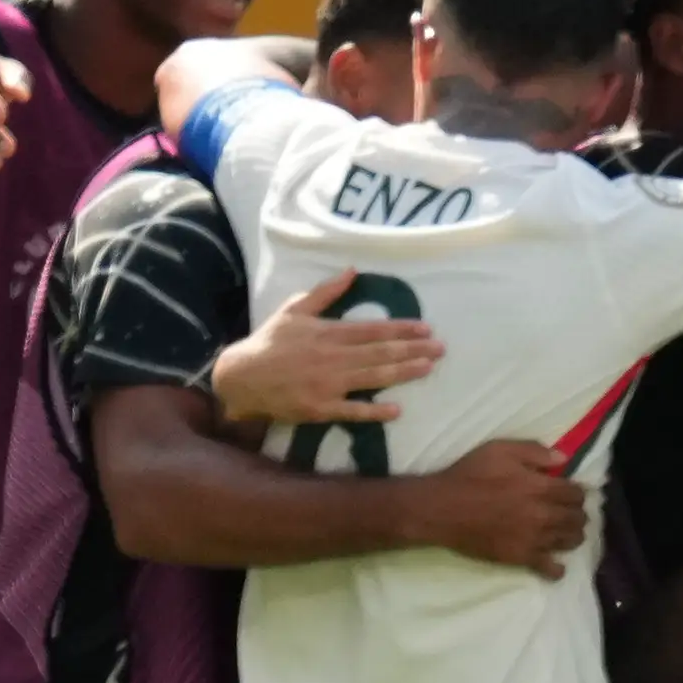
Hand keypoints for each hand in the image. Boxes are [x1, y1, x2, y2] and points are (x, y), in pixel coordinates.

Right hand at [212, 269, 439, 424]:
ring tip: (428, 369)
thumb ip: (325, 293)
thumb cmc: (270, 342)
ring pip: (372, 378)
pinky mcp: (320, 409)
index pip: (372, 330)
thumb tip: (352, 271)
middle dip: (413, 350)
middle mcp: (332, 358)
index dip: (401, 329)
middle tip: (441, 349)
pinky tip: (396, 410)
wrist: (242, 377)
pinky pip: (351, 411)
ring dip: (403, 374)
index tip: (425, 328)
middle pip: (379, 353)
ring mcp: (327, 385)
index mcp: (327, 332)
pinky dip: (373, 411)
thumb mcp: (295, 310)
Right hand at [404, 438, 588, 577]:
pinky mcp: (521, 558)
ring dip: (573, 536)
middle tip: (573, 513)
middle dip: (579, 514)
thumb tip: (563, 458)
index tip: (573, 493)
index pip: (576, 493)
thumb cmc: (469, 475)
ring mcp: (534, 539)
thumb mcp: (500, 450)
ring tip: (567, 533)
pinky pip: (550, 568)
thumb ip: (534, 452)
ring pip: (570, 541)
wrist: (442, 509)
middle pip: (577, 518)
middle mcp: (543, 515)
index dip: (578, 492)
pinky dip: (558, 568)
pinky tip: (557, 565)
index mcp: (540, 487)